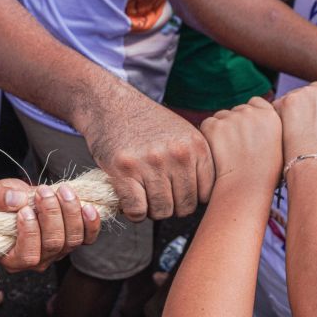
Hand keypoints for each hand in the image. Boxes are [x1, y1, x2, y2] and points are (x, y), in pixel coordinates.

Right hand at [0, 179, 100, 271]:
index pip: (28, 255)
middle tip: (43, 192)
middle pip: (53, 244)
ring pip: (72, 240)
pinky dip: (91, 223)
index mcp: (13, 258)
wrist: (14, 200)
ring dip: (70, 212)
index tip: (25, 209)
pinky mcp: (73, 240)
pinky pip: (88, 238)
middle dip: (51, 215)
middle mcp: (38, 260)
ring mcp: (58, 252)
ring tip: (62, 190)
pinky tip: (87, 206)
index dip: (30, 233)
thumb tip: (15, 200)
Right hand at [82, 85, 214, 220]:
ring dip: (151, 210)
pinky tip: (130, 200)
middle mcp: (178, 155)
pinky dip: (133, 212)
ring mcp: (151, 162)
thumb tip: (206, 199)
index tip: (177, 193)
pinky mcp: (124, 170)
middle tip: (157, 196)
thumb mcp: (183, 134)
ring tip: (143, 196)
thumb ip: (197, 162)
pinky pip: (137, 210)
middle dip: (171, 207)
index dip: (191, 200)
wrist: (111, 103)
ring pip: (161, 211)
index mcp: (197, 147)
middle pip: (184, 207)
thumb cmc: (147, 124)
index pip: (206, 195)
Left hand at [199, 97, 282, 188]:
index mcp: (270, 116)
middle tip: (235, 146)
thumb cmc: (264, 175)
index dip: (250, 116)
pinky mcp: (214, 126)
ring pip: (221, 116)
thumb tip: (259, 129)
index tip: (247, 131)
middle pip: (237, 110)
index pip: (256, 103)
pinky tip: (216, 152)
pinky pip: (207, 125)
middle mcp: (251, 112)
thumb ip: (270, 131)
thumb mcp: (279, 148)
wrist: (247, 187)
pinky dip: (208, 135)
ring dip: (221, 129)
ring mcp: (231, 118)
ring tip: (226, 152)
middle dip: (235, 123)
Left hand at [275, 75, 316, 163]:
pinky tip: (286, 135)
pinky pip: (278, 106)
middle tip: (308, 128)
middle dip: (310, 104)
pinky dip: (279, 118)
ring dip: (293, 111)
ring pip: (295, 97)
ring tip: (297, 135)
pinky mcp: (286, 102)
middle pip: (314, 90)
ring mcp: (304, 93)